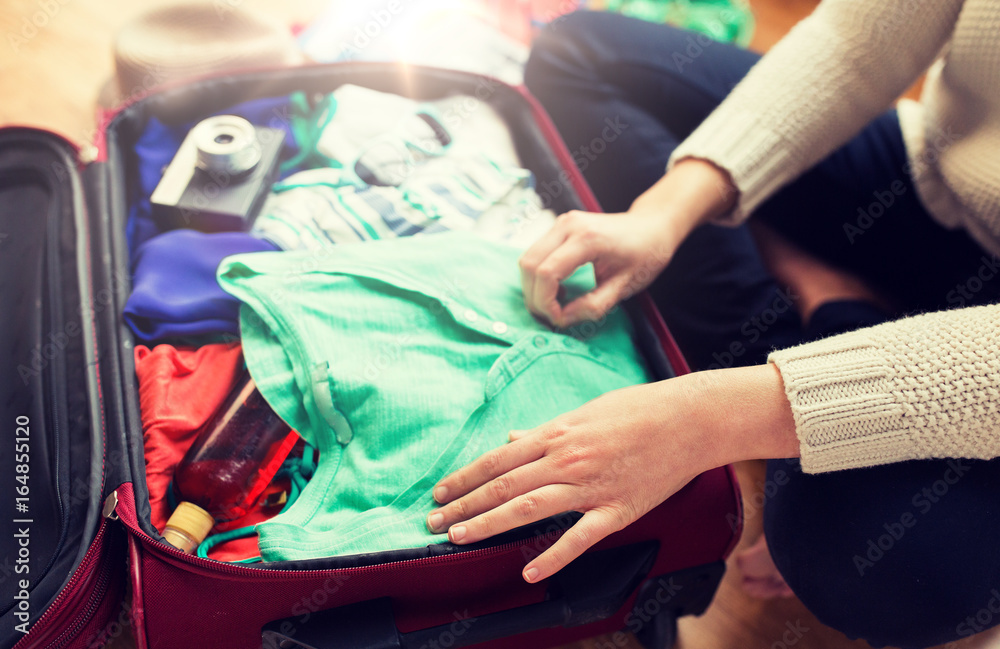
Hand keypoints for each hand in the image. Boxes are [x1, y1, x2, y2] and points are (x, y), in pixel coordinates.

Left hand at [426, 364, 798, 583]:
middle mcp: (565, 459)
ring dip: (489, 524)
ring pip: (528, 508)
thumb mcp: (585, 412)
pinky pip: (579, 538)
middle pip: (504, 485)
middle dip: (465, 505)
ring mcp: (590, 486)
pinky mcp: (616, 510)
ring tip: (459, 538)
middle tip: (434, 522)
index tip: (440, 493)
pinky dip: (553, 556)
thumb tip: (512, 437)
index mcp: (557, 433)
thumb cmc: (636, 410)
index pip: (498, 459)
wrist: (687, 420)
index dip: (465, 478)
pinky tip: (528, 571)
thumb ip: (545, 430)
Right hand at [519, 208, 677, 327]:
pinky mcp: (559, 226)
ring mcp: (562, 222)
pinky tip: (558, 288)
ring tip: (556, 303)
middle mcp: (568, 225)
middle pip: (529, 264)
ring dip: (534, 287)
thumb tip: (561, 319)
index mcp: (587, 239)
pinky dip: (538, 276)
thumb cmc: (645, 256)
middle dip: (535, 297)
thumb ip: (592, 306)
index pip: (547, 273)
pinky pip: (535, 253)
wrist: (651, 227)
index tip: (559, 320)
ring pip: (527, 259)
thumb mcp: (624, 287)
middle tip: (553, 316)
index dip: (546, 303)